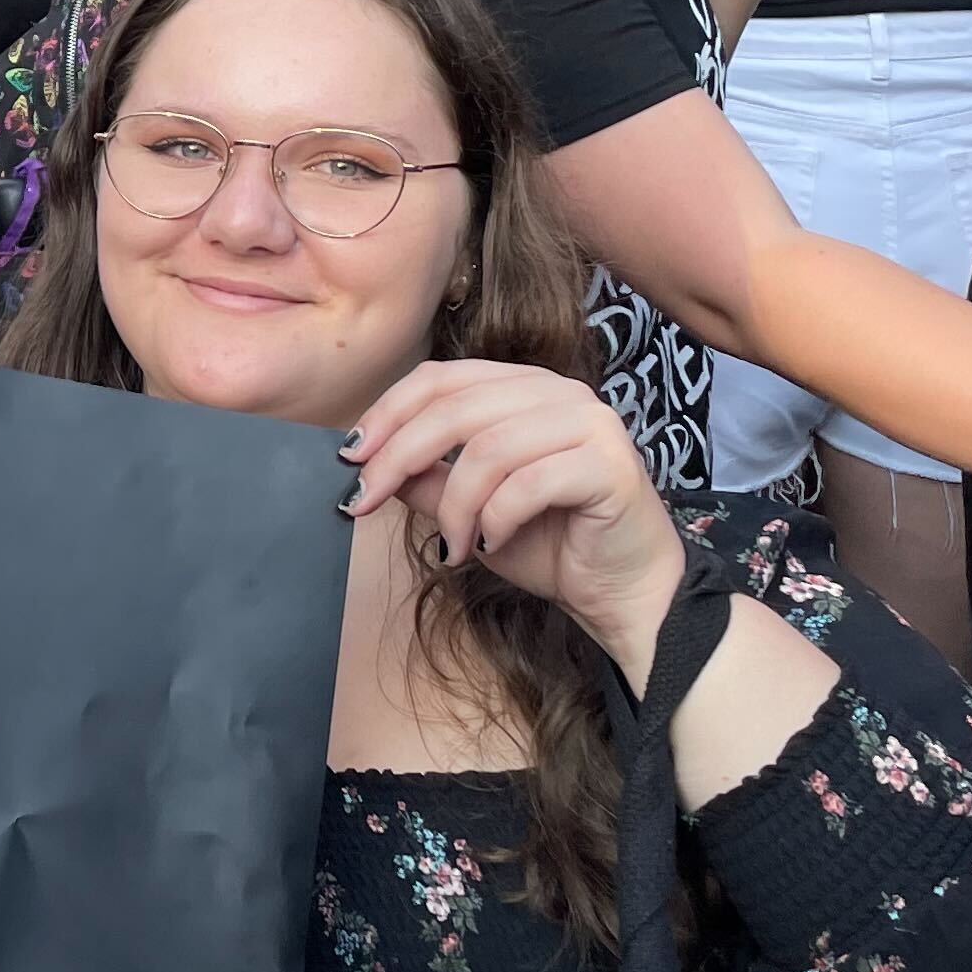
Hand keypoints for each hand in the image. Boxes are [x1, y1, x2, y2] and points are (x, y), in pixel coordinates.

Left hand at [340, 359, 692, 679]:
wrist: (622, 592)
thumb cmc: (550, 545)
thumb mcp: (469, 511)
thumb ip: (427, 480)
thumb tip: (367, 462)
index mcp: (523, 389)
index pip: (441, 379)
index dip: (388, 413)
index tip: (349, 458)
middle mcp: (559, 393)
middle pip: (456, 407)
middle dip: (398, 456)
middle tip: (365, 501)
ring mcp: (590, 422)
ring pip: (488, 447)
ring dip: (455, 506)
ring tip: (453, 547)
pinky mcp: (611, 463)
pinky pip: (527, 482)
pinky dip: (494, 518)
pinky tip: (488, 545)